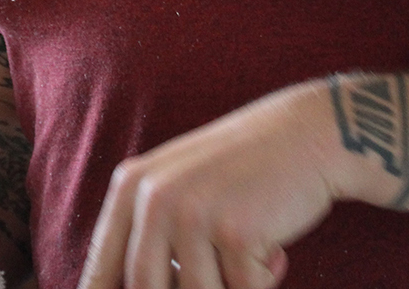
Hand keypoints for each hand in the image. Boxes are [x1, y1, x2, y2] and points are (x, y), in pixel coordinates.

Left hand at [76, 80, 345, 288]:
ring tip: (249, 254)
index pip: (101, 268)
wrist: (307, 135)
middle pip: (144, 288)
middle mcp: (153, 199)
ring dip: (231, 285)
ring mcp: (192, 214)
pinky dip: (263, 281)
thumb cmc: (243, 171)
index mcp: (131, 187)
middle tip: (219, 275)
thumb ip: (149, 234)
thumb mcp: (178, 186)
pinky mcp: (235, 232)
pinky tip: (273, 249)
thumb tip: (134, 285)